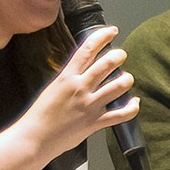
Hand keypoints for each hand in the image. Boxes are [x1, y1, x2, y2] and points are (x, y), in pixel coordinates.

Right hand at [17, 24, 139, 154]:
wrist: (35, 138)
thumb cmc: (40, 114)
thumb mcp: (53, 87)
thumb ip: (69, 77)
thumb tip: (84, 68)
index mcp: (67, 77)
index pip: (88, 49)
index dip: (102, 36)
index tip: (112, 31)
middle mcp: (80, 88)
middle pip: (107, 64)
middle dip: (119, 56)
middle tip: (121, 55)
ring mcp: (90, 105)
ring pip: (119, 86)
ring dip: (127, 79)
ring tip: (127, 78)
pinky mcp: (96, 122)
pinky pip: (122, 114)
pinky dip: (132, 107)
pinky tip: (135, 102)